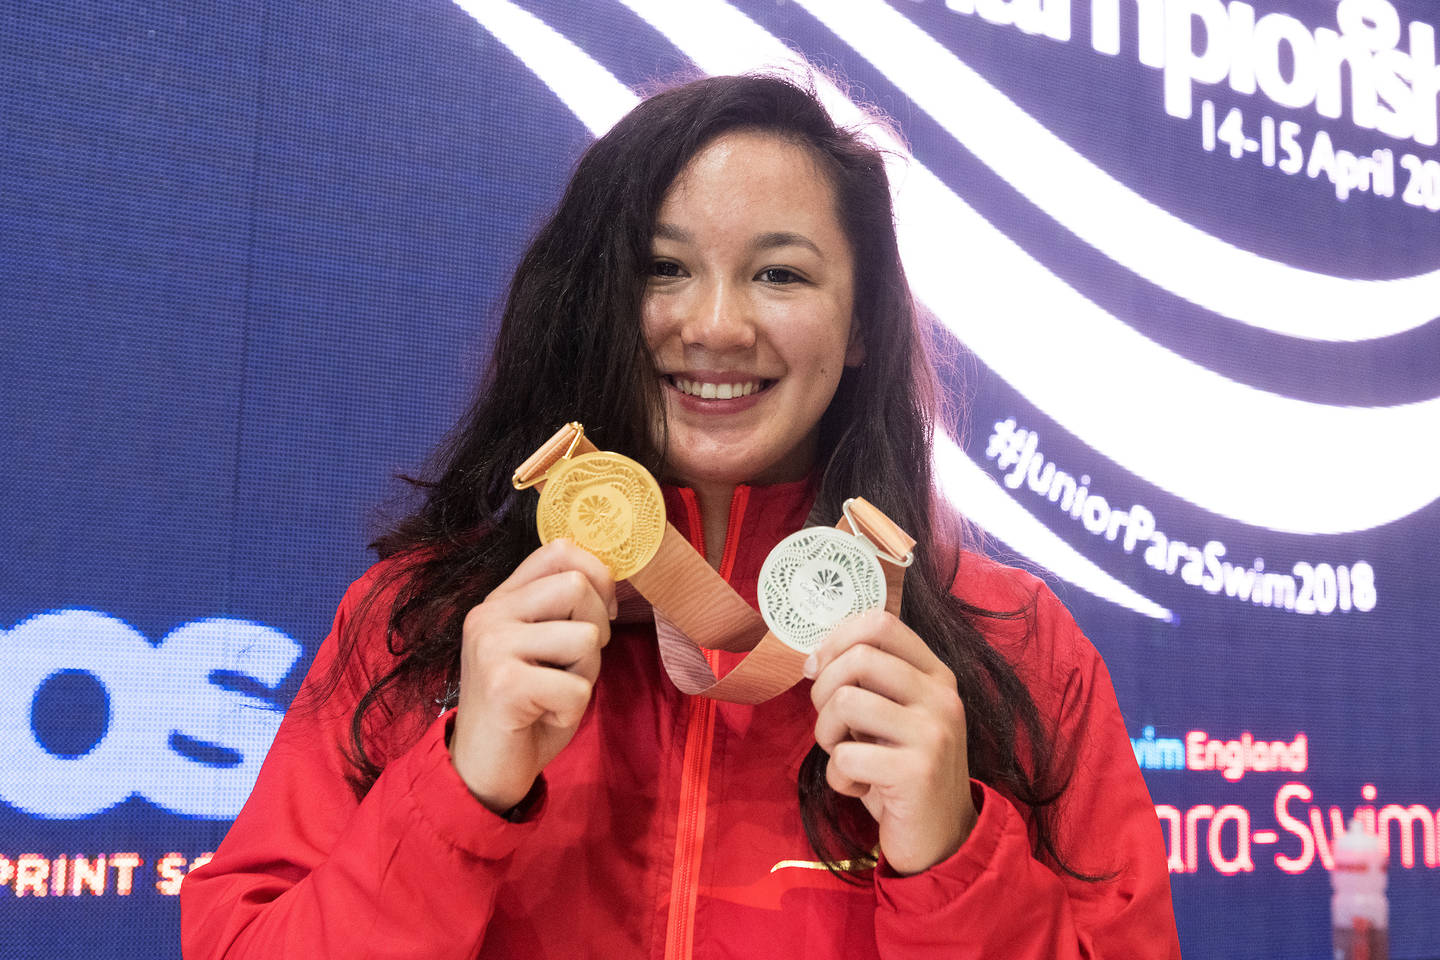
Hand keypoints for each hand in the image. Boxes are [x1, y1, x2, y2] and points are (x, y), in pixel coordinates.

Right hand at [448, 539, 615, 814]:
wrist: (482, 770)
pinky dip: (572, 709)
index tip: (601, 614)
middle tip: (573, 665)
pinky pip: (578, 687)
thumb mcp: (544, 647)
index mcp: (501, 600)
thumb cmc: (525, 709)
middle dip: (598, 629)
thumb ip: (563, 610)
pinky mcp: (503, 684)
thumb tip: (611, 578)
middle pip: (578, 585)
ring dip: (585, 674)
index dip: (599, 575)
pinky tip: (543, 716)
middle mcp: (490, 614)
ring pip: (586, 637)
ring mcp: (492, 646)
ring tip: (553, 693)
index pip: (560, 550)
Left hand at [805, 609, 977, 874]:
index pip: (880, 622)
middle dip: (823, 690)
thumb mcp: (892, 716)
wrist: (941, 839)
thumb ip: (868, 683)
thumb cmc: (902, 770)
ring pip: (845, 702)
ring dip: (826, 734)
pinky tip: (857, 787)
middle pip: (858, 657)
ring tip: (844, 755)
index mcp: (935, 675)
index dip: (836, 639)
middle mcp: (941, 697)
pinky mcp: (917, 772)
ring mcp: (933, 733)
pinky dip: (837, 777)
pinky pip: (846, 756)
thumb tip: (814, 659)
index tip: (818, 667)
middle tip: (830, 723)